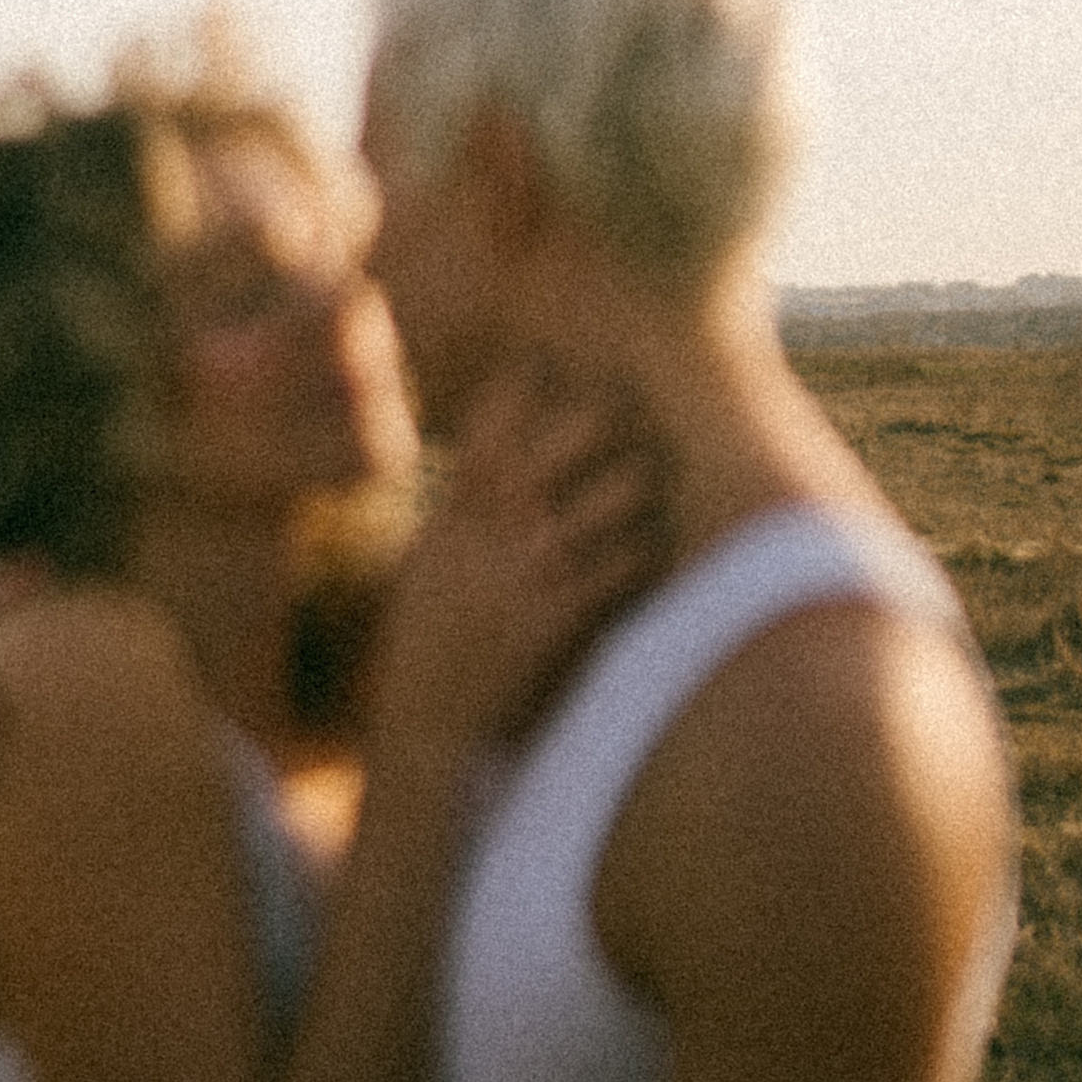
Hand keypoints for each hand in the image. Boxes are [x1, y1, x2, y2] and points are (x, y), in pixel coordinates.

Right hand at [368, 363, 670, 755]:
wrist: (427, 720)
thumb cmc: (425, 642)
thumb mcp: (428, 561)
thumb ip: (460, 510)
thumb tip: (485, 467)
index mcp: (456, 510)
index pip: (493, 423)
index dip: (524, 384)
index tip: (550, 362)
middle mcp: (494, 528)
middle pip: (569, 439)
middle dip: (606, 417)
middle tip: (631, 409)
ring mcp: (531, 569)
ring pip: (615, 494)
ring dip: (639, 484)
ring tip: (651, 482)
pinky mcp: (563, 616)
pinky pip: (627, 564)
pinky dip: (647, 551)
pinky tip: (656, 548)